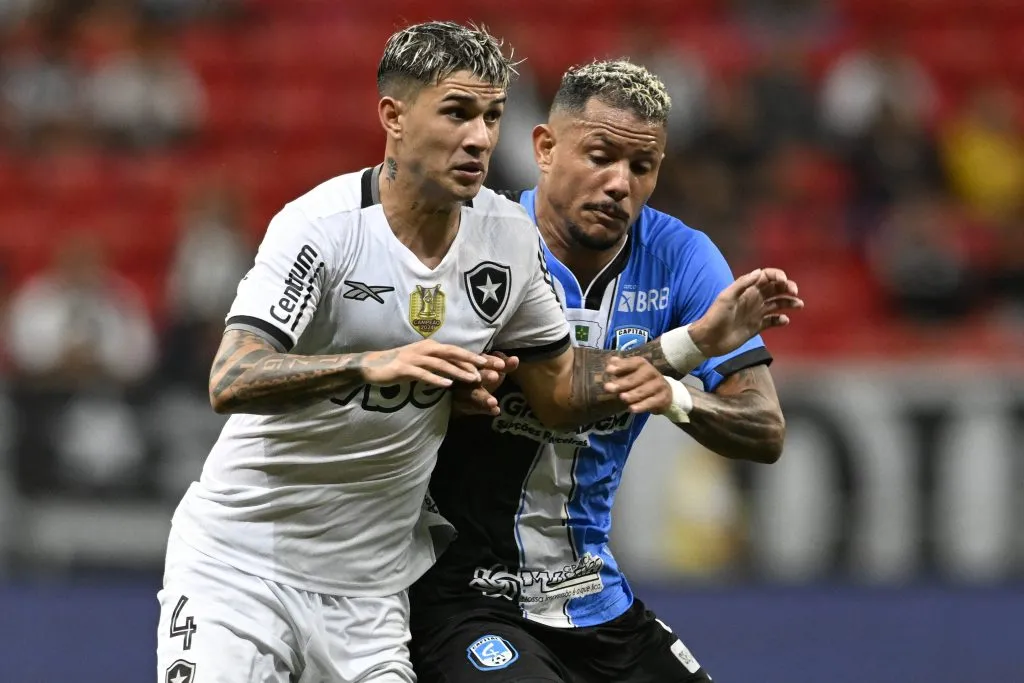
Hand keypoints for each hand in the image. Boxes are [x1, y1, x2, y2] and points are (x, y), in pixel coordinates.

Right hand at [360, 340, 506, 387]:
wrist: (373, 365)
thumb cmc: (399, 365)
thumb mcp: (422, 362)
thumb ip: (438, 364)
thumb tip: (458, 369)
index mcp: (432, 347)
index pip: (458, 351)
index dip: (476, 357)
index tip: (494, 363)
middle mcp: (426, 349)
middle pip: (454, 353)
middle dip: (473, 361)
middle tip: (491, 369)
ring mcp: (415, 358)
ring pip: (441, 364)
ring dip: (458, 371)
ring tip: (473, 379)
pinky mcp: (405, 368)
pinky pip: (423, 374)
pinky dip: (436, 379)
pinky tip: (448, 385)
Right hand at [452, 352, 519, 416]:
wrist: (463, 395)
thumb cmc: (481, 376)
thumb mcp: (493, 369)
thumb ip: (505, 365)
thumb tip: (515, 359)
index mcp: (473, 363)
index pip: (481, 360)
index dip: (491, 362)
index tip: (501, 364)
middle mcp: (466, 376)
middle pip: (474, 375)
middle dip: (484, 376)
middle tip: (494, 376)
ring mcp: (462, 392)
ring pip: (472, 394)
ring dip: (483, 397)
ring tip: (494, 402)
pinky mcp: (462, 405)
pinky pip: (473, 408)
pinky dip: (485, 410)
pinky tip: (495, 411)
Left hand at [602, 356, 671, 414]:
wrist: (665, 393)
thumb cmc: (642, 381)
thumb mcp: (633, 372)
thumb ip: (622, 367)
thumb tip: (611, 360)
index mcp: (642, 364)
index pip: (632, 363)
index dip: (621, 366)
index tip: (608, 370)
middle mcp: (652, 372)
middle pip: (635, 378)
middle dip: (621, 383)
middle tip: (607, 388)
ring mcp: (658, 385)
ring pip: (643, 391)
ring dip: (632, 394)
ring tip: (622, 398)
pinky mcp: (662, 398)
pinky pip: (651, 402)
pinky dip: (641, 406)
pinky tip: (632, 409)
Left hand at [689, 268, 802, 357]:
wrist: (708, 340)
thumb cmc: (715, 316)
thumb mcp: (727, 297)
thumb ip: (742, 284)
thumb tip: (760, 272)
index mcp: (747, 290)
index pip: (766, 277)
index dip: (777, 275)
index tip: (784, 280)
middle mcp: (753, 299)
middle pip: (775, 289)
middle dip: (787, 287)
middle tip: (794, 292)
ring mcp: (756, 313)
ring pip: (777, 304)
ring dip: (789, 302)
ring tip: (799, 305)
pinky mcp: (756, 327)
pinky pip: (772, 321)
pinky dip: (781, 320)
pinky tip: (784, 321)